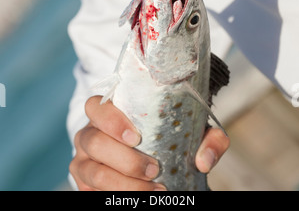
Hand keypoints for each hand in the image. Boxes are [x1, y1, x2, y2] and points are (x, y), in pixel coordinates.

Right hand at [69, 95, 229, 190]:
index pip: (96, 106)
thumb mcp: (191, 131)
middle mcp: (91, 133)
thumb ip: (208, 138)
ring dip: (123, 184)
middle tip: (153, 169)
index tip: (136, 136)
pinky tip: (138, 198)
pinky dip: (115, 196)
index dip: (111, 120)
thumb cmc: (166, 136)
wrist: (156, 154)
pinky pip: (92, 192)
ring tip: (153, 189)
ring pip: (93, 171)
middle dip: (125, 159)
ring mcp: (85, 160)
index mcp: (108, 112)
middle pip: (95, 141)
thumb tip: (204, 160)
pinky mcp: (85, 184)